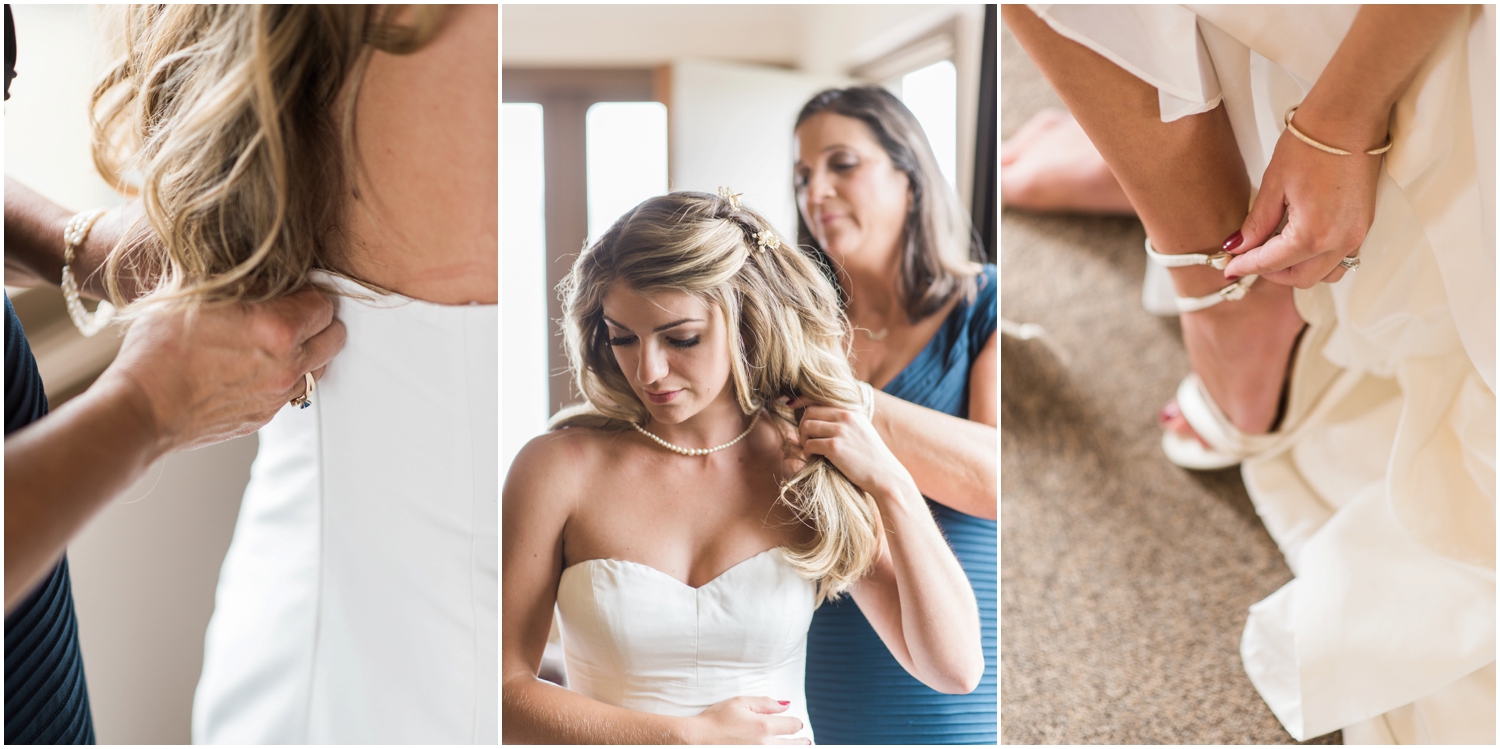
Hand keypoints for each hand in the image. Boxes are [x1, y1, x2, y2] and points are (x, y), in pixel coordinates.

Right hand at [102, 286, 345, 453]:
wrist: (139, 409)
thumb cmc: (159, 348)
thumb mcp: (195, 291)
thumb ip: (238, 278)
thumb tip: (260, 268)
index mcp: (279, 329)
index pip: (324, 303)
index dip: (307, 291)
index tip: (290, 288)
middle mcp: (288, 366)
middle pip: (334, 336)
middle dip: (318, 320)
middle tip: (292, 311)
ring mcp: (278, 396)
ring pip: (320, 367)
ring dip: (307, 351)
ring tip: (275, 339)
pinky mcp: (265, 416)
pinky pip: (293, 391)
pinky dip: (285, 376)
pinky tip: (256, 365)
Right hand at [685, 696, 807, 744]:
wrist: (695, 740)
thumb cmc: (714, 720)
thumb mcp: (739, 703)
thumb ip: (765, 703)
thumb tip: (786, 705)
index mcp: (764, 726)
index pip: (793, 725)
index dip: (795, 724)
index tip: (794, 725)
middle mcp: (766, 744)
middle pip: (796, 745)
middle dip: (801, 742)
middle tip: (805, 741)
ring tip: (799, 747)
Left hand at [794, 399, 913, 499]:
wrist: (885, 475)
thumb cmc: (871, 456)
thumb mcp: (861, 429)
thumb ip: (844, 419)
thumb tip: (816, 414)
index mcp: (851, 410)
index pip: (818, 398)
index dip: (801, 401)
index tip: (791, 406)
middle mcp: (846, 416)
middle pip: (809, 412)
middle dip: (802, 426)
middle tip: (806, 439)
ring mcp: (840, 431)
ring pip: (806, 427)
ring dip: (803, 439)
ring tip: (810, 449)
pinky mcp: (835, 447)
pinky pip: (809, 444)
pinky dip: (807, 452)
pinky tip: (814, 458)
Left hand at [1222, 110, 1382, 287]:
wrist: (1350, 118)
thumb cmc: (1312, 144)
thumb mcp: (1274, 185)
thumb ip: (1257, 223)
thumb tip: (1238, 247)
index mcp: (1313, 234)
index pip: (1272, 263)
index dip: (1246, 266)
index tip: (1229, 267)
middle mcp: (1340, 241)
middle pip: (1300, 278)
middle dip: (1271, 273)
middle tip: (1248, 258)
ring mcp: (1357, 235)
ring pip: (1325, 274)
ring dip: (1298, 270)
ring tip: (1274, 251)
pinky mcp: (1365, 225)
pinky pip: (1341, 258)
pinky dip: (1318, 259)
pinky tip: (1298, 242)